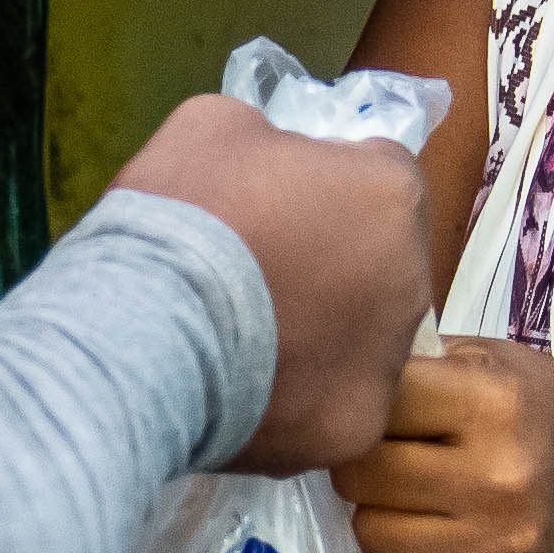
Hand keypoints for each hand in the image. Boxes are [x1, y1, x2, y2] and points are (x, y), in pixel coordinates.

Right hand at [107, 94, 428, 472]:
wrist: (141, 333)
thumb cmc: (182, 215)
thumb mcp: (215, 124)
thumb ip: (270, 141)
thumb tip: (276, 167)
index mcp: (389, 195)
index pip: (381, 173)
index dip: (331, 181)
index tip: (280, 199)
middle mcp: (412, 279)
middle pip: (380, 261)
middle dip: (335, 260)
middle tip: (261, 271)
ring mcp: (387, 362)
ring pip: (362, 338)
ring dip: (322, 332)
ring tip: (247, 338)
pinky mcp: (354, 428)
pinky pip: (330, 401)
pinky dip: (297, 397)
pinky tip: (244, 386)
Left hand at [335, 337, 553, 552]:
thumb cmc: (539, 410)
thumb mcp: (490, 360)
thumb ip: (414, 365)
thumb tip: (329, 381)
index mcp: (494, 404)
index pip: (374, 409)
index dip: (367, 409)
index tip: (385, 414)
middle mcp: (500, 478)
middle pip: (360, 478)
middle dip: (363, 466)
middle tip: (392, 460)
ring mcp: (503, 546)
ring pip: (374, 537)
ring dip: (382, 517)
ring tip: (417, 499)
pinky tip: (444, 537)